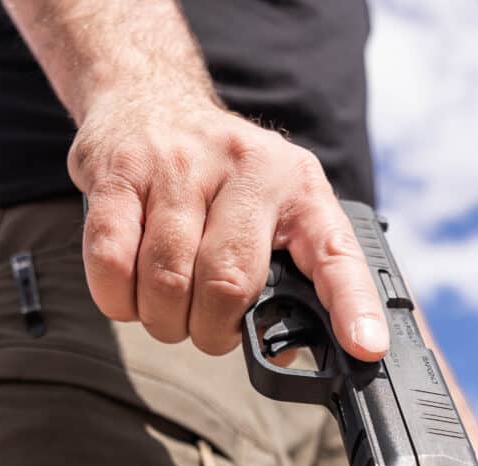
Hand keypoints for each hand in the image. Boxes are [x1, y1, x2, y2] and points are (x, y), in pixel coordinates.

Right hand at [69, 98, 388, 360]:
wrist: (150, 98)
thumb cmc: (220, 180)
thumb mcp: (272, 210)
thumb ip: (288, 278)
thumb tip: (283, 354)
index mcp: (299, 186)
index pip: (336, 252)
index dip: (352, 305)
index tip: (365, 347)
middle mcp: (247, 167)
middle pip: (229, 282)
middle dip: (213, 330)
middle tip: (207, 329)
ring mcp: (178, 164)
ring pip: (167, 279)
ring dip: (164, 319)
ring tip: (168, 312)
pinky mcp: (119, 170)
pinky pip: (111, 261)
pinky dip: (117, 299)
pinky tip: (128, 294)